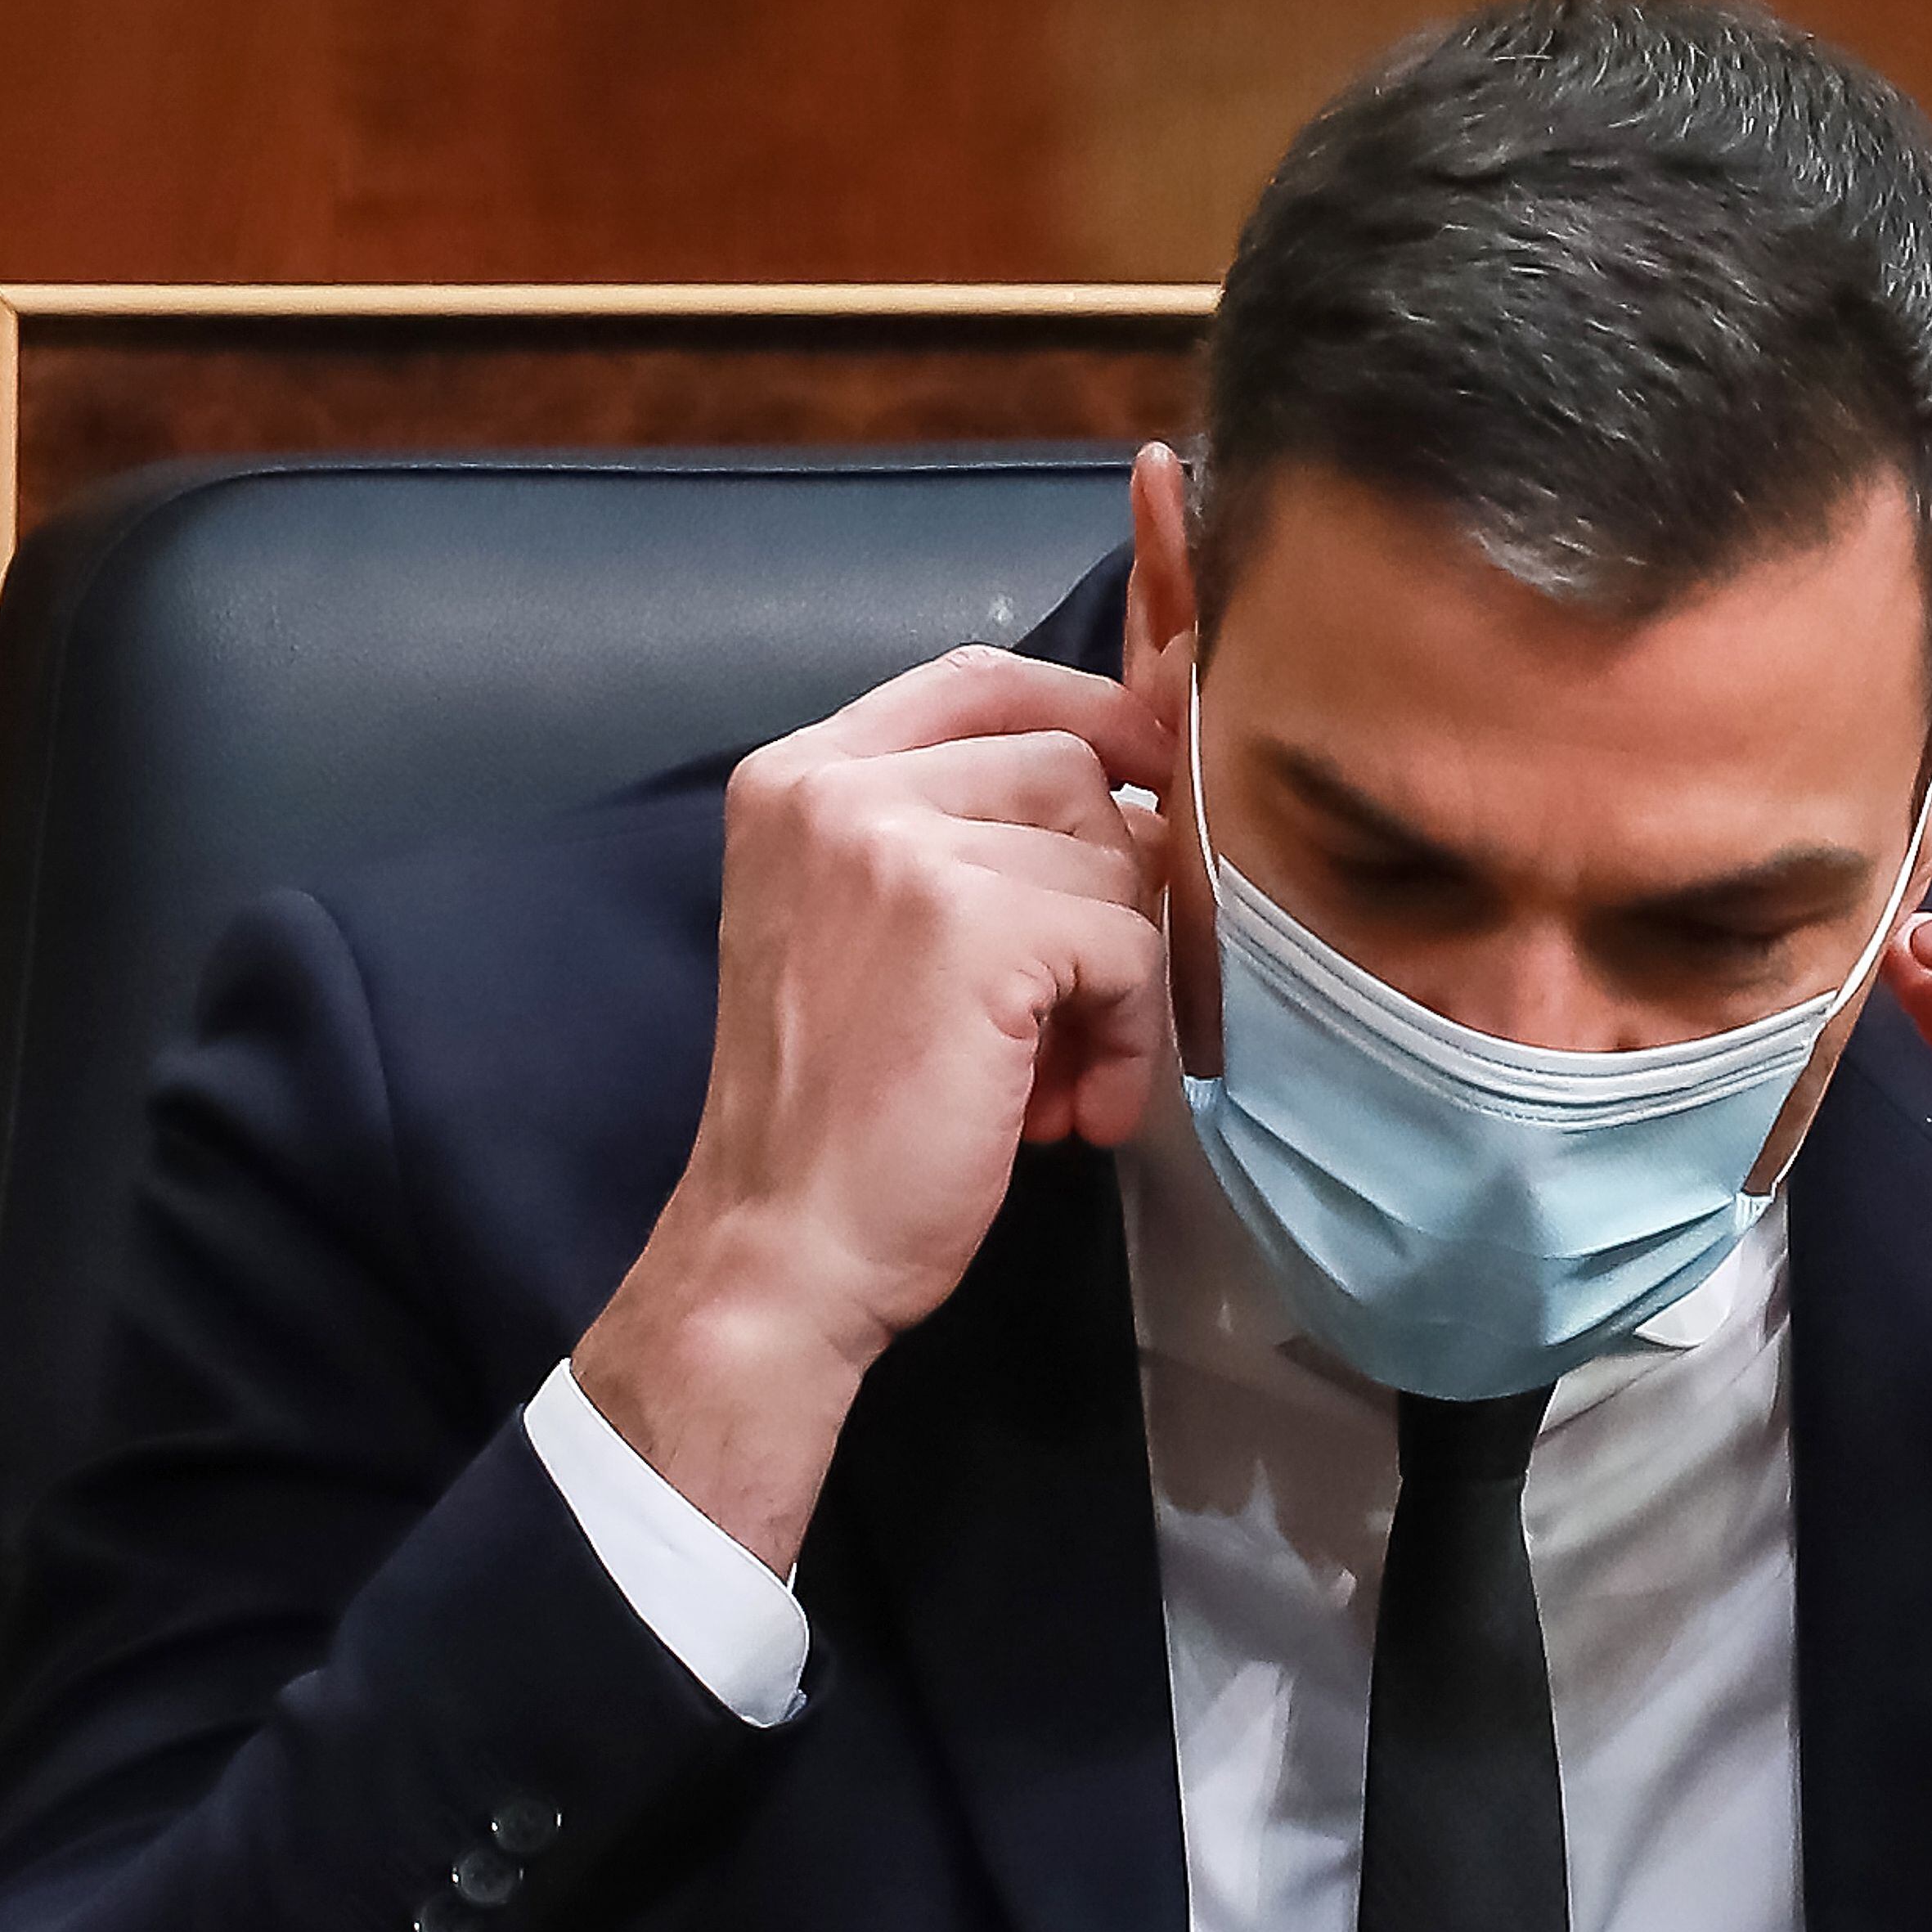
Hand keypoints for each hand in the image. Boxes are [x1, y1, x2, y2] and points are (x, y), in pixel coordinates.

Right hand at [574, 647, 1173, 1572]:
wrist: (781, 1252)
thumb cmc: (838, 1112)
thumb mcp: (874, 929)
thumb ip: (962, 841)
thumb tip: (1144, 798)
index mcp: (801, 777)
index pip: (979, 680)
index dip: (1088, 711)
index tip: (1151, 776)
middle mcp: (836, 789)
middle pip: (1067, 768)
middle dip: (1106, 889)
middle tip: (1073, 1018)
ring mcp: (901, 848)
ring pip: (1111, 859)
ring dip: (1120, 979)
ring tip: (1061, 1077)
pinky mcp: (976, 925)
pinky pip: (1130, 945)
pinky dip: (1133, 1036)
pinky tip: (1078, 1112)